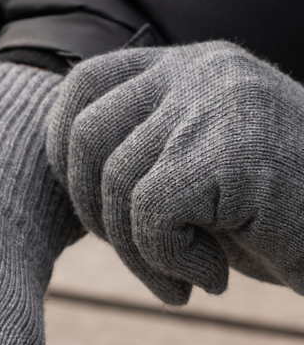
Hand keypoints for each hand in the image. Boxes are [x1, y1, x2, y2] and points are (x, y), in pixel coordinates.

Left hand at [46, 41, 303, 304]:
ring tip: (187, 276)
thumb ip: (145, 152)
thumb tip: (62, 169)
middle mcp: (201, 71)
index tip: (91, 207)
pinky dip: (166, 260)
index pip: (84, 87)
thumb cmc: (284, 215)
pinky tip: (211, 278)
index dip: (63, 149)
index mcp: (190, 66)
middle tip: (146, 259)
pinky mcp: (232, 149)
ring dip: (138, 252)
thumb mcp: (203, 169)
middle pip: (87, 136)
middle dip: (95, 213)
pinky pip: (148, 212)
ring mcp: (217, 103)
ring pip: (116, 182)